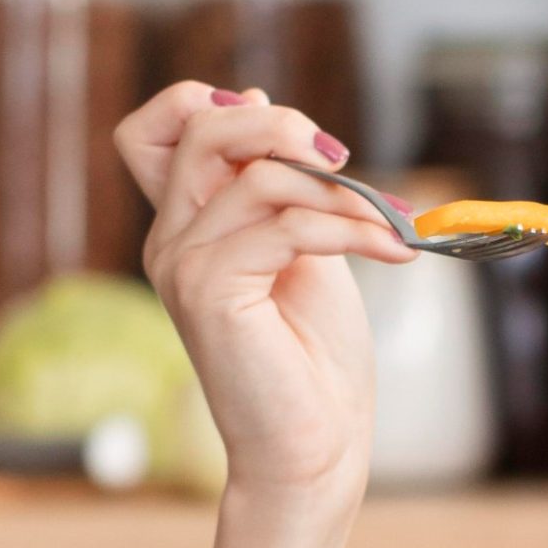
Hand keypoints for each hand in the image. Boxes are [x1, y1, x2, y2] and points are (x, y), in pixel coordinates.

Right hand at [120, 80, 414, 502]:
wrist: (314, 448)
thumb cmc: (314, 361)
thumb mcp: (305, 248)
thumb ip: (283, 186)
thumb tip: (257, 99)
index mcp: (188, 226)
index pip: (156, 127)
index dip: (213, 104)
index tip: (297, 140)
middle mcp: (170, 240)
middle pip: (200, 128)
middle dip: (284, 128)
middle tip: (347, 166)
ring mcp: (182, 264)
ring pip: (255, 174)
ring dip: (342, 194)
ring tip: (391, 229)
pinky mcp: (208, 291)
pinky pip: (285, 225)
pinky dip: (350, 229)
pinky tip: (391, 253)